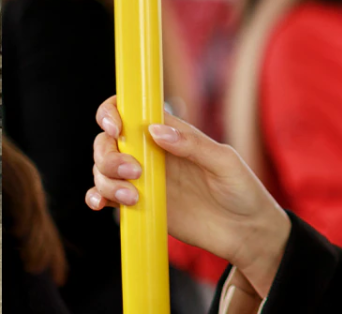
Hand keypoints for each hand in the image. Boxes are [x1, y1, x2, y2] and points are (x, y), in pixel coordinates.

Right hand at [87, 96, 290, 296]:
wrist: (245, 232)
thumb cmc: (242, 190)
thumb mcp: (224, 163)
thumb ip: (193, 145)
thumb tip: (155, 130)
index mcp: (174, 134)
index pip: (133, 111)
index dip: (114, 112)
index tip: (116, 128)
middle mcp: (153, 153)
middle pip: (109, 141)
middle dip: (109, 154)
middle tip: (134, 172)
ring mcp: (143, 179)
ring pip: (103, 169)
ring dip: (106, 180)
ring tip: (133, 197)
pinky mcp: (139, 205)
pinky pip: (105, 195)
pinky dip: (96, 196)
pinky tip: (101, 204)